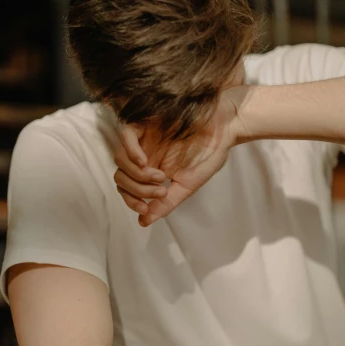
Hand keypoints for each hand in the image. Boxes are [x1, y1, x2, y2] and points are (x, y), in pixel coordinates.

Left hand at [112, 87, 251, 225]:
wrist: (224, 131)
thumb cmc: (208, 156)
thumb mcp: (186, 186)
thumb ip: (165, 203)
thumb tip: (143, 222)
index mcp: (151, 171)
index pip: (126, 189)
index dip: (131, 201)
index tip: (145, 209)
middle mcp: (144, 155)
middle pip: (120, 177)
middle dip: (137, 190)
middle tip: (161, 190)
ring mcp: (144, 139)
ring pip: (119, 160)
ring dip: (138, 175)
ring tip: (161, 177)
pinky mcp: (147, 123)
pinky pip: (126, 135)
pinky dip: (131, 152)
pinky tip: (144, 162)